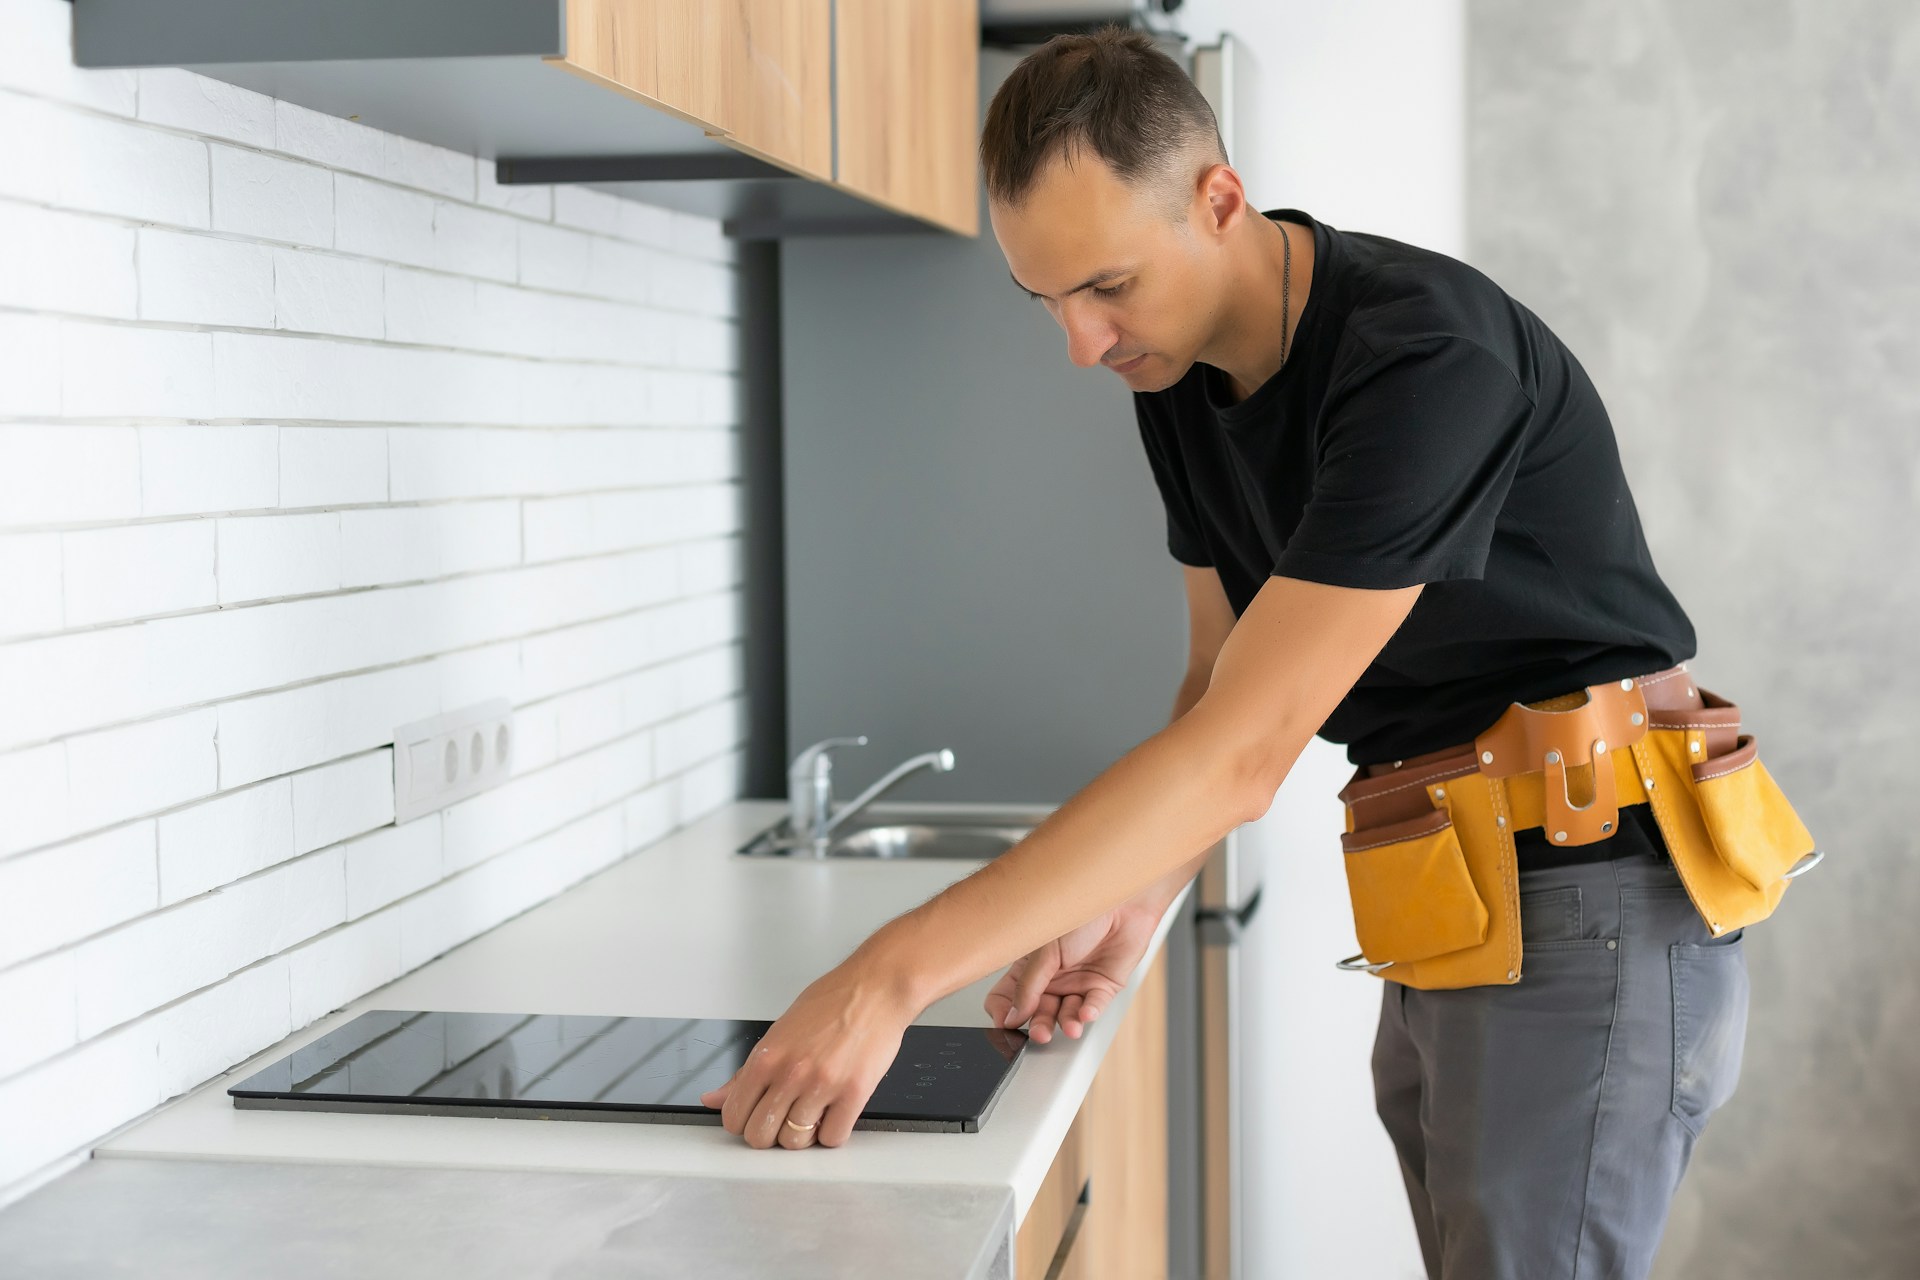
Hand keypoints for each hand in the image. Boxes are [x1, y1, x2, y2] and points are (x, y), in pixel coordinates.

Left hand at [698, 958, 917, 1149]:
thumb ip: (745, 1072)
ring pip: (795, 1142)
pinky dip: (832, 1132)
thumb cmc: (832, 1002)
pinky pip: (833, 1138)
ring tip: (813, 1113)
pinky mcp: (854, 1093)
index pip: (733, 1116)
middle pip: (760, 1136)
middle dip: (770, 1134)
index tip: (757, 1117)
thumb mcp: (779, 1031)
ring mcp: (822, 1085)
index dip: (744, 1122)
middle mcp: (790, 1073)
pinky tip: (835, 1113)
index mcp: (766, 1056)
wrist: (877, 988)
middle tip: (785, 1119)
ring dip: (803, 1135)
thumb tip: (714, 1098)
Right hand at [984, 902, 1160, 1043]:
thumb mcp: (1045, 949)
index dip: (1004, 1012)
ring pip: (1066, 1015)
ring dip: (1066, 1024)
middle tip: (1040, 1033)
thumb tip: (1012, 1014)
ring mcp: (1078, 982)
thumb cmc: (1081, 909)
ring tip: (1069, 1027)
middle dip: (1039, 1025)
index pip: (1008, 996)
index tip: (1007, 1023)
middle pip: (1037, 1012)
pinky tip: (1085, 1013)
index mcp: (1030, 965)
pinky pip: (1093, 1007)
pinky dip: (1088, 1014)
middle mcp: (1053, 977)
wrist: (1121, 899)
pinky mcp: (1103, 986)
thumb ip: (1029, 985)